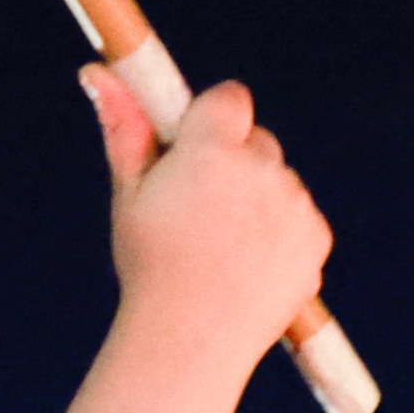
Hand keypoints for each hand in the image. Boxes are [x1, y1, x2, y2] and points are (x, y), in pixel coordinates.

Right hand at [85, 65, 330, 372]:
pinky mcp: (316, 238)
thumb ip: (124, 127)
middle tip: (198, 209)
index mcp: (212, 151)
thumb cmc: (150, 266)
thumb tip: (97, 70)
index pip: (229, 98)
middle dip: (233, 163)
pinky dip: (280, 234)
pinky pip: (299, 218)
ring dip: (257, 200)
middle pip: (256, 141)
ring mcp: (294, 204)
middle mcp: (262, 169)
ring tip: (221, 248)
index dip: (210, 120)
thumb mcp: (130, 195)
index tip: (192, 146)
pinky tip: (248, 265)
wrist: (191, 342)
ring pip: (278, 181)